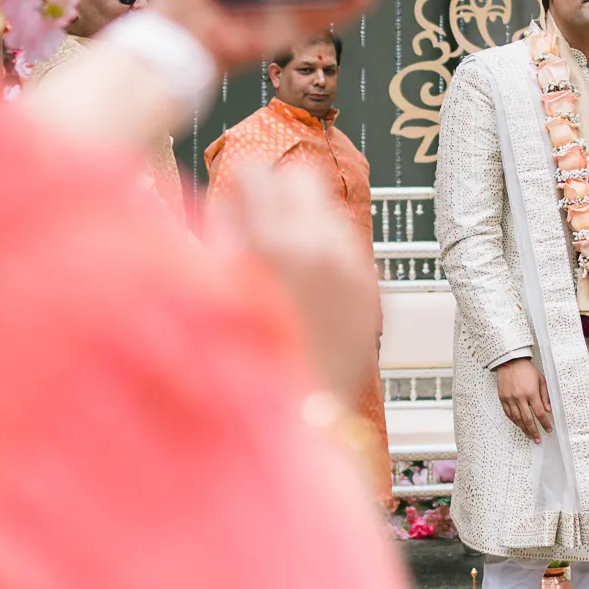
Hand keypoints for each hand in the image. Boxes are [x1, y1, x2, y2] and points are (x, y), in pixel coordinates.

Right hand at [208, 158, 379, 404]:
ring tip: (282, 254)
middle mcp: (319, 247)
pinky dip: (324, 250)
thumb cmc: (249, 365)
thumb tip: (226, 202)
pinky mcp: (369, 289)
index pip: (258, 172)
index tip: (234, 193)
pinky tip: (305, 282)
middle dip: (279, 188)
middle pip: (303, 176)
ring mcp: (351, 266)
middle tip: (260, 213)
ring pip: (329, 209)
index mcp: (272, 246)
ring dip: (304, 219)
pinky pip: (347, 245)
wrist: (301, 416)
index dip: (240, 180)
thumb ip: (220, 237)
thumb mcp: (218, 292)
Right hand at [496, 357, 552, 443]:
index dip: (544, 423)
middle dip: (534, 431)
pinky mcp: (502, 398)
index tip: (548, 429)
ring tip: (529, 435)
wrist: (510, 361)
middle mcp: (520, 397)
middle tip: (538, 438)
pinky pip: (508, 413)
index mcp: (531, 392)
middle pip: (528, 419)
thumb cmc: (526, 369)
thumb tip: (548, 410)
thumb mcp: (541, 380)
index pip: (539, 413)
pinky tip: (519, 425)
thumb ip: (545, 396)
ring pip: (517, 419)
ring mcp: (510, 398)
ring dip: (524, 429)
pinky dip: (514, 421)